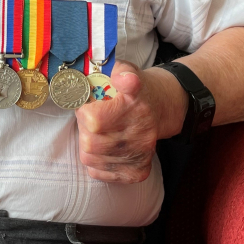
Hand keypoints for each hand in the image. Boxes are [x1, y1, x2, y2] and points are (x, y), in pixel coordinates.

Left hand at [75, 60, 162, 183]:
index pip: (94, 120)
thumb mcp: (128, 70)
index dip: (84, 112)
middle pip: (90, 142)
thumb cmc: (137, 90)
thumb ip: (121, 71)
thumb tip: (119, 79)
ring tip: (95, 132)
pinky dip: (94, 161)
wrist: (161, 108)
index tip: (87, 104)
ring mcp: (139, 156)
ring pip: (90, 158)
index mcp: (135, 107)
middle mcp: (139, 135)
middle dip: (83, 128)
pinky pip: (100, 173)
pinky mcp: (136, 172)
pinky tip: (101, 147)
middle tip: (89, 119)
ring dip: (86, 144)